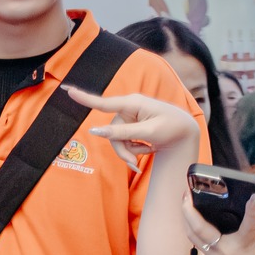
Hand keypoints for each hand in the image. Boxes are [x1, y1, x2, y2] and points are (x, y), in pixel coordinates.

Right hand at [66, 88, 201, 169]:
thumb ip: (121, 133)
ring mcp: (130, 117)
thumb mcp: (149, 133)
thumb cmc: (172, 128)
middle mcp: (129, 108)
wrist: (186, 134)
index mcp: (133, 103)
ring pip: (116, 139)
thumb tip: (95, 132)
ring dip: (128, 151)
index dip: (85, 99)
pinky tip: (148, 149)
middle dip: (122, 149)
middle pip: (111, 132)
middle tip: (135, 164)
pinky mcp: (132, 125)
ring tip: (144, 157)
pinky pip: (124, 140)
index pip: (104, 103)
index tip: (68, 90)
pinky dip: (134, 149)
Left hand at [184, 194, 254, 254]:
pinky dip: (196, 232)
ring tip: (185, 202)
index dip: (253, 207)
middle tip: (186, 193)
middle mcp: (223, 251)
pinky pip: (200, 244)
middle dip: (189, 208)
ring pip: (193, 235)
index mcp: (243, 246)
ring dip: (187, 218)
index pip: (249, 221)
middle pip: (199, 227)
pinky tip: (196, 220)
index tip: (254, 195)